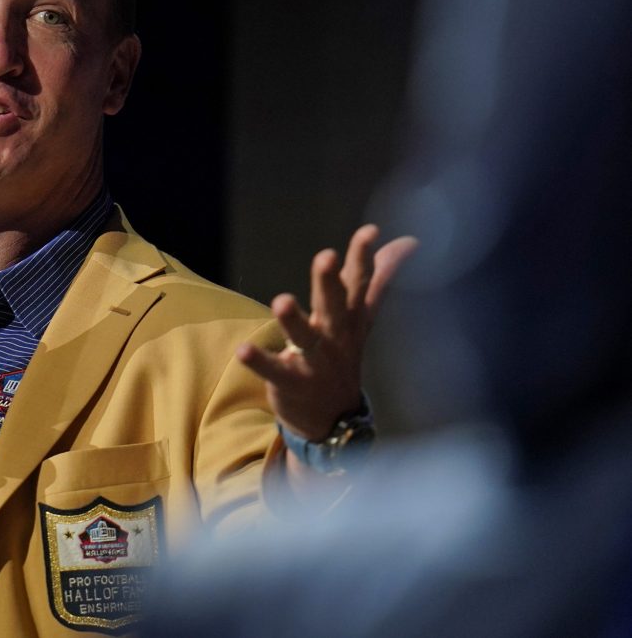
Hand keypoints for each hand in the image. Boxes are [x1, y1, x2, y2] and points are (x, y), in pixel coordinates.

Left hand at [237, 224, 416, 439]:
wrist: (335, 420)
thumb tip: (409, 242)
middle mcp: (335, 338)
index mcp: (349, 319)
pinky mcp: (290, 382)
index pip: (359, 284)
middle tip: (326, 257)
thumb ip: (377, 279)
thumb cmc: (342, 355)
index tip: (368, 233)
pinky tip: (243, 349)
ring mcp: (315, 363)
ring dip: (293, 320)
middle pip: (333, 306)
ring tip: (281, 300)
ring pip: (304, 339)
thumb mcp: (361, 318)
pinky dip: (259, 361)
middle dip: (330, 282)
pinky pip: (274, 371)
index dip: (363, 259)